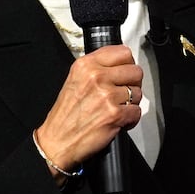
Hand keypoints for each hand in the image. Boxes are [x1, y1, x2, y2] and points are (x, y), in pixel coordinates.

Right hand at [33, 44, 142, 179]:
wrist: (57, 141)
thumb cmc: (66, 114)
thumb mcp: (75, 80)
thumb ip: (96, 68)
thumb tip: (121, 64)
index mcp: (86, 65)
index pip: (123, 52)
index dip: (128, 64)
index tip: (124, 73)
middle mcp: (96, 77)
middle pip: (135, 71)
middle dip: (133, 84)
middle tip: (123, 93)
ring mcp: (106, 95)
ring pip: (138, 92)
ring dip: (131, 103)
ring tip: (117, 108)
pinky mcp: (114, 114)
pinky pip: (137, 111)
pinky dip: (131, 119)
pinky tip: (118, 121)